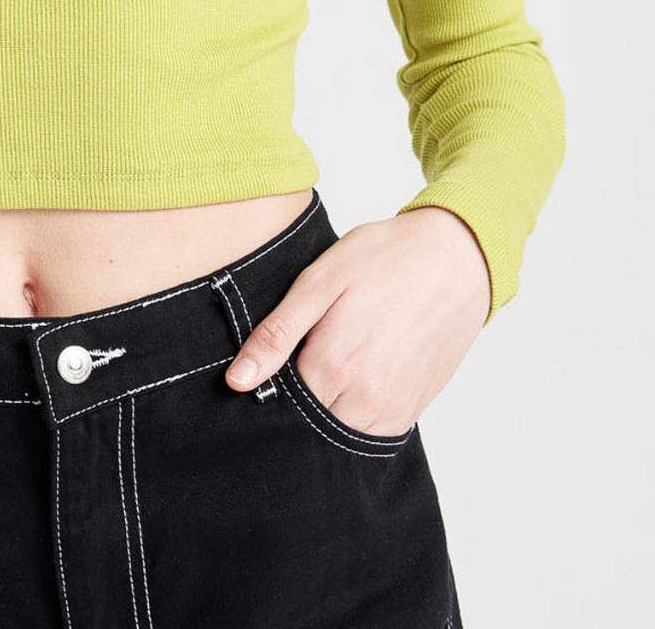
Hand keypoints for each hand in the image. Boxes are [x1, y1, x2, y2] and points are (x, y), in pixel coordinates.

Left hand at [222, 205, 490, 433]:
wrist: (456, 260)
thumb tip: (237, 381)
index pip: (281, 400)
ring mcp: (392, 409)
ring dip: (328, 408)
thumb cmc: (384, 259)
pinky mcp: (413, 409)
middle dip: (297, 400)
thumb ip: (277, 335)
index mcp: (333, 365)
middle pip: (309, 420)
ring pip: (340, 432)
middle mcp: (364, 398)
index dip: (270, 380)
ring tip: (334, 360)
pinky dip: (356, 414)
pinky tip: (356, 376)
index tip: (275, 357)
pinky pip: (372, 432)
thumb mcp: (320, 282)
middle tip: (308, 353)